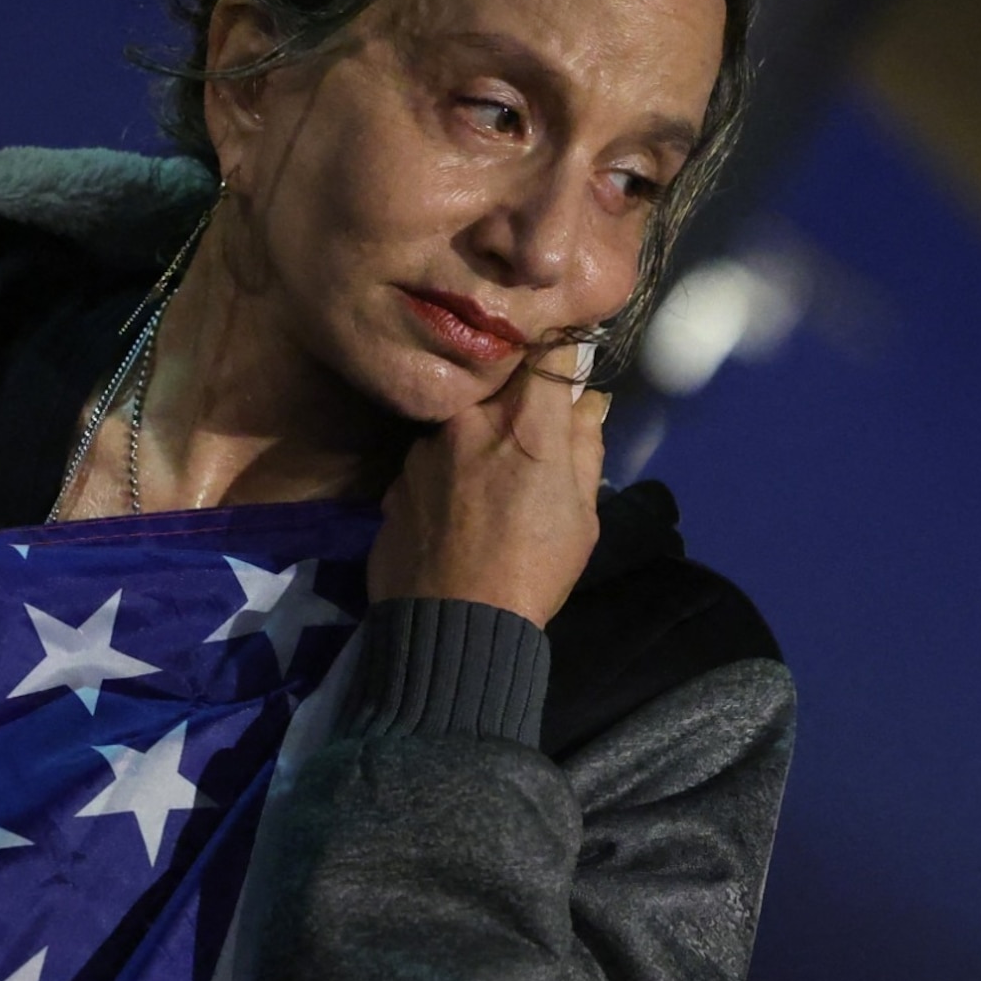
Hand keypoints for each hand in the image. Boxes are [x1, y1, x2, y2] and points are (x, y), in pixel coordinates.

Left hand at [366, 360, 606, 628]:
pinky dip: (443, 476)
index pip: (549, 352)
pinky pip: (428, 463)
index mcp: (525, 422)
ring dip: (474, 442)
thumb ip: (584, 447)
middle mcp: (466, 420)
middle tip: (529, 443)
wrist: (452, 629)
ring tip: (485, 492)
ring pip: (459, 426)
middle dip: (515, 405)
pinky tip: (453, 514)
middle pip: (497, 388)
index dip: (560, 356)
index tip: (566, 367)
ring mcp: (422, 451)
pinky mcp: (393, 482)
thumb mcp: (582, 514)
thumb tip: (587, 404)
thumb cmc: (533, 570)